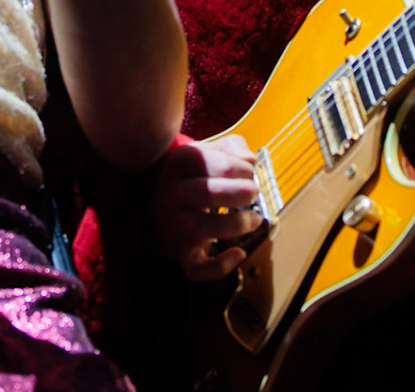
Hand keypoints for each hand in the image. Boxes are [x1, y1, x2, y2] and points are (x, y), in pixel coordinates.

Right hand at [153, 135, 263, 280]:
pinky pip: (195, 267)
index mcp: (180, 163)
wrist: (159, 205)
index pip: (213, 161)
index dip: (241, 167)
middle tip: (255, 191)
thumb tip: (250, 159)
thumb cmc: (194, 176)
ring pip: (201, 227)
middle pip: (206, 192)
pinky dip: (219, 266)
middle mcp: (172, 193)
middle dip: (238, 192)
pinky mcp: (181, 252)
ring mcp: (175, 224)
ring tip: (255, 219)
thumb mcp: (208, 153)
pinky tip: (239, 253)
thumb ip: (232, 148)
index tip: (251, 171)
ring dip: (235, 225)